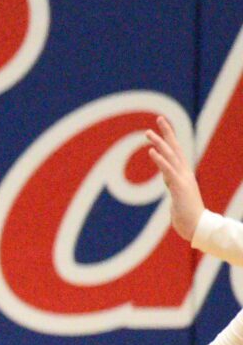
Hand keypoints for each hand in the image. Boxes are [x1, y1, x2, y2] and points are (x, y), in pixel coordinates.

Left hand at [146, 118, 205, 238]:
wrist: (196, 226)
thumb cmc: (187, 214)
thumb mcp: (177, 194)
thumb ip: (172, 184)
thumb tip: (167, 178)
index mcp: (183, 174)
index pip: (176, 151)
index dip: (170, 138)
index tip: (162, 125)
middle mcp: (184, 173)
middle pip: (175, 148)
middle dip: (167, 132)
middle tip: (159, 118)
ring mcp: (182, 179)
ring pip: (170, 156)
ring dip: (159, 143)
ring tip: (148, 133)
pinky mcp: (179, 186)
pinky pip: (168, 170)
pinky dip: (159, 160)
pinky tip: (151, 151)